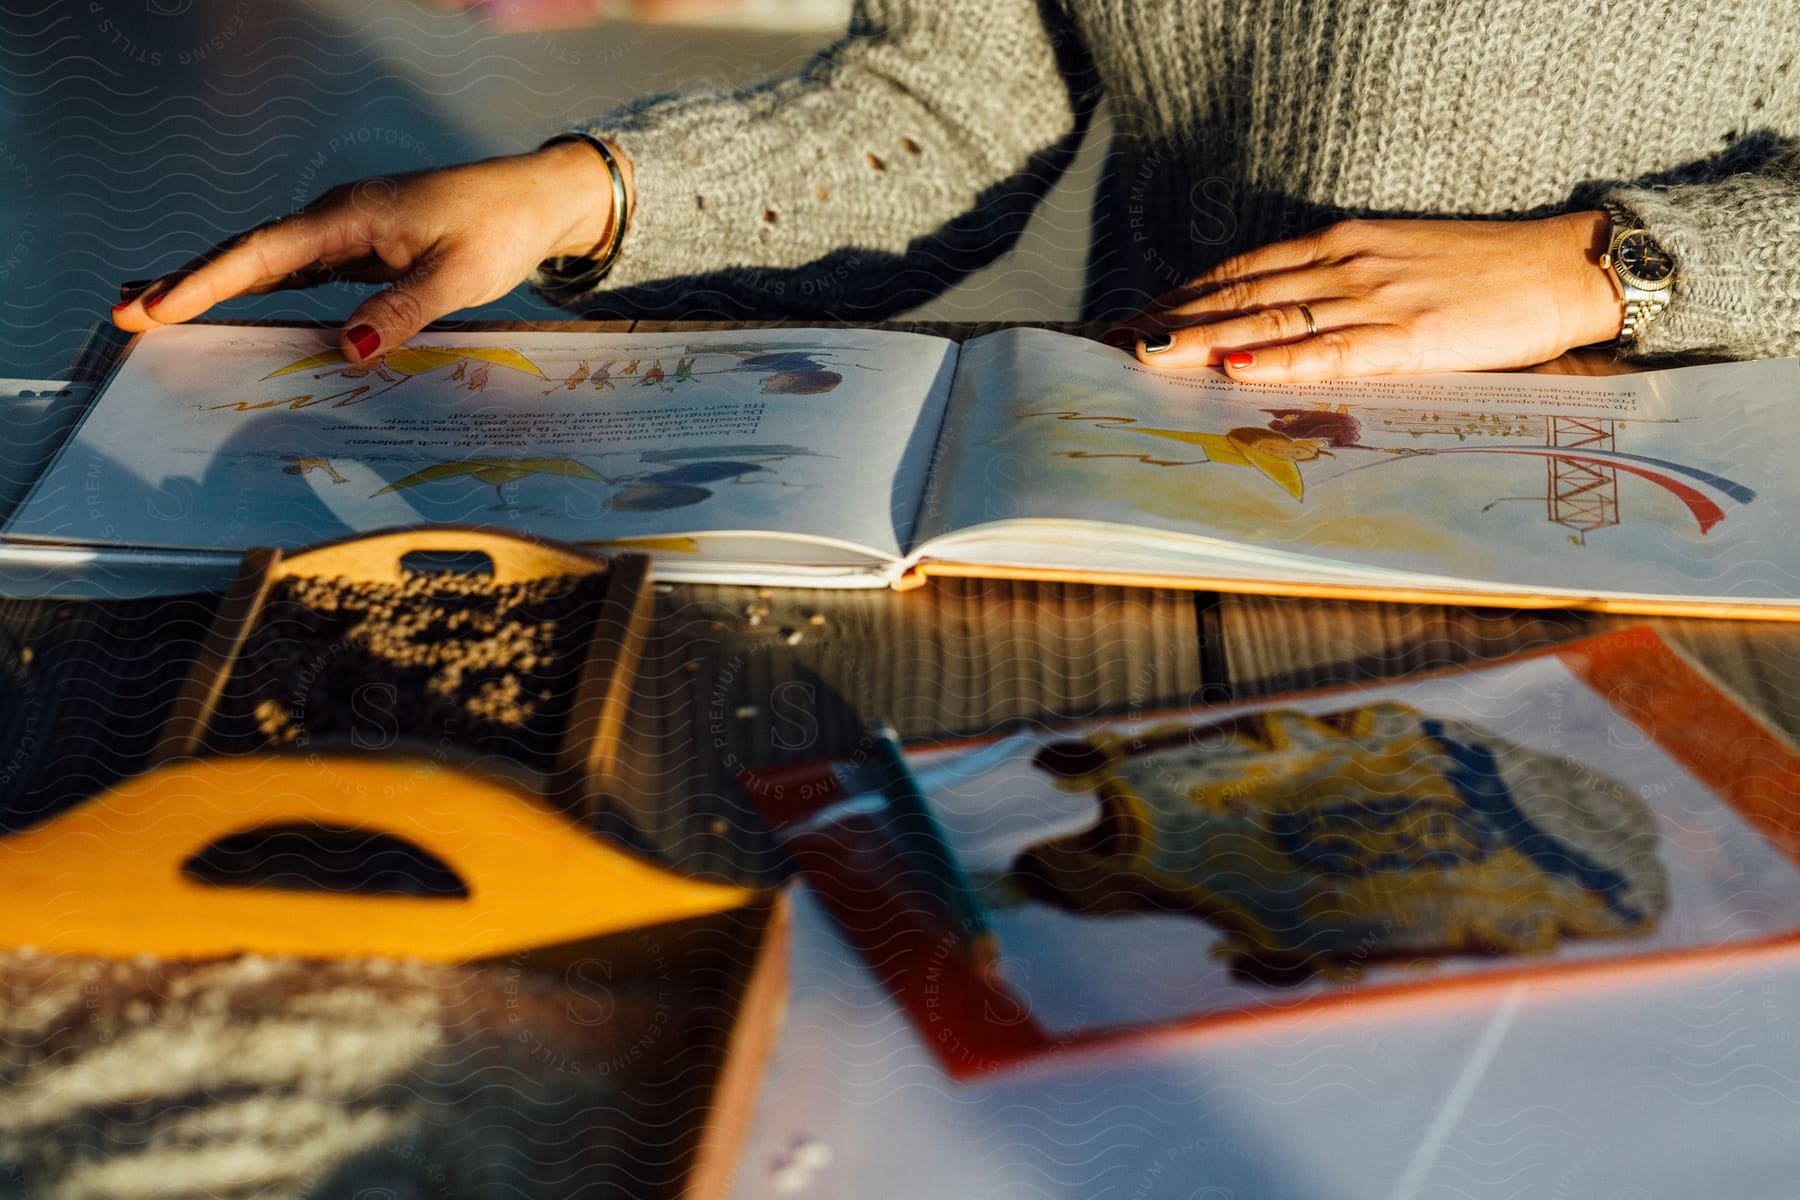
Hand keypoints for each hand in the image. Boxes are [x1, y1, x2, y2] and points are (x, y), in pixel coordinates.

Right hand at [109, 140, 629, 362]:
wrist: (533, 200)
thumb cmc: (499, 230)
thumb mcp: (457, 276)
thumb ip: (401, 310)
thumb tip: (346, 350)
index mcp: (348, 217)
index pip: (260, 254)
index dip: (203, 283)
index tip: (157, 308)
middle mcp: (335, 218)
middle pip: (246, 254)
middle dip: (185, 283)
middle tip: (127, 316)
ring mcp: (344, 231)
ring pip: (264, 261)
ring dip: (211, 286)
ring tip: (157, 316)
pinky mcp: (359, 247)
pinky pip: (295, 270)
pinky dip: (256, 288)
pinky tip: (232, 311)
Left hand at [1121, 213, 1625, 382]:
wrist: (1561, 269)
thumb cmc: (1481, 273)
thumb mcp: (1396, 261)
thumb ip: (1338, 285)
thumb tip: (1279, 318)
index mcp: (1341, 244)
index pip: (1242, 270)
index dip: (1183, 294)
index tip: (1134, 317)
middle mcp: (1346, 265)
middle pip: (1240, 293)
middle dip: (1171, 320)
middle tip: (1114, 343)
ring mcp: (1374, 299)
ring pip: (1270, 320)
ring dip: (1201, 340)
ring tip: (1146, 357)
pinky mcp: (1408, 337)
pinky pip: (1328, 350)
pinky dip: (1276, 360)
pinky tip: (1232, 368)